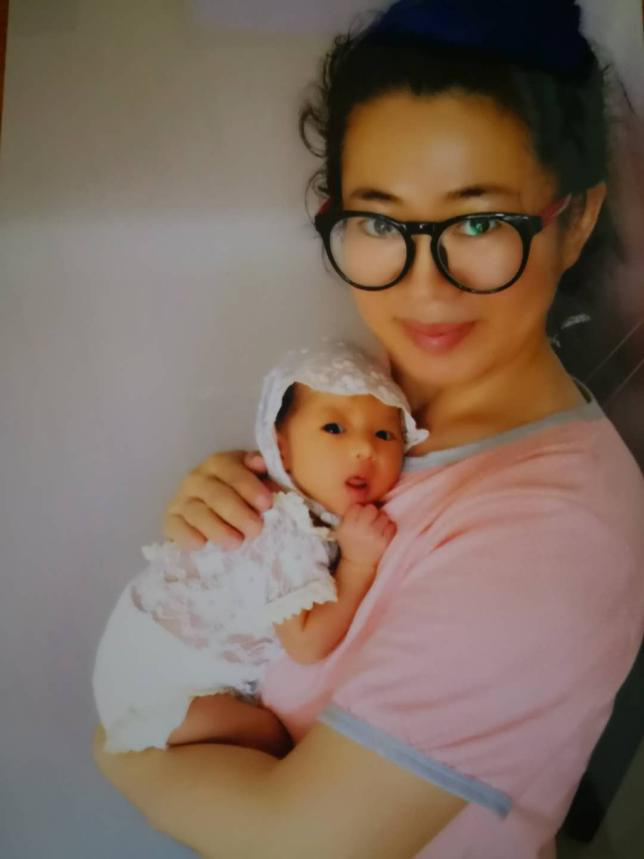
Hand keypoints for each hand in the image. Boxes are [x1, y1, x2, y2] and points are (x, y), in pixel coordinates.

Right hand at [163, 451, 277, 550]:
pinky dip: (187, 535)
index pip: (232, 470)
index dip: (249, 486)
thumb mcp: (258, 481)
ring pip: (197, 512)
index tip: (266, 504)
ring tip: (236, 543)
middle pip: (215, 494)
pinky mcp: (171, 520)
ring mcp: (182, 499)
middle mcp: (197, 478)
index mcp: (220, 463)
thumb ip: (264, 473)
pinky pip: (175, 526)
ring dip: (217, 528)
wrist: (216, 517)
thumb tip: (259, 462)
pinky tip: (201, 545)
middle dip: (237, 512)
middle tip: (255, 529)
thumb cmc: (244, 497)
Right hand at [335, 504, 395, 567]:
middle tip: (371, 519)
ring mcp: (373, 536)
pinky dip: (389, 527)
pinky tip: (383, 532)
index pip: (357, 507)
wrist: (358, 562)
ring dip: (382, 519)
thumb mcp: (342, 529)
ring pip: (383, 516)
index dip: (360, 510)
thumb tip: (365, 500)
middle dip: (372, 512)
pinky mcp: (384, 542)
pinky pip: (392, 526)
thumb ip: (350, 515)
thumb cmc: (350, 542)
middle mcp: (360, 530)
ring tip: (377, 526)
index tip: (360, 516)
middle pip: (371, 508)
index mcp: (347, 526)